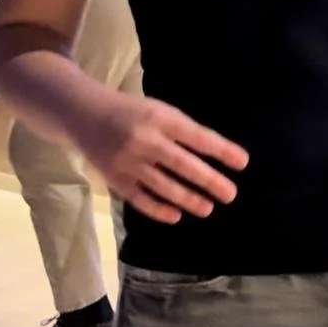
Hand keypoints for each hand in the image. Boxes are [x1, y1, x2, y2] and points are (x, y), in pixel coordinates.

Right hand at [79, 88, 247, 224]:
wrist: (84, 115)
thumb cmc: (132, 113)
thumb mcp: (159, 111)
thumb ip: (183, 131)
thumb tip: (218, 155)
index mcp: (160, 118)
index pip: (197, 136)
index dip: (221, 150)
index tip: (243, 163)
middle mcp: (144, 140)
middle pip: (182, 164)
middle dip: (209, 180)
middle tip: (230, 194)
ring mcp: (128, 161)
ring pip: (163, 185)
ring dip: (188, 199)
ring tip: (208, 209)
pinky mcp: (115, 179)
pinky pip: (140, 199)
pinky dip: (158, 209)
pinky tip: (175, 215)